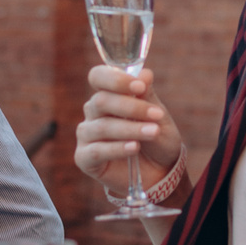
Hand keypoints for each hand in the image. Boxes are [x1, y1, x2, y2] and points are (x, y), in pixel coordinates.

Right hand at [73, 64, 186, 195]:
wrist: (161, 171)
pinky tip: (134, 148)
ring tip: (153, 132)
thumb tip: (144, 73)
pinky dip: (117, 148)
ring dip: (130, 129)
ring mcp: (86, 135)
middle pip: (101, 101)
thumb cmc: (157, 138)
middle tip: (157, 115)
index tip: (139, 87)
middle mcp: (93, 112)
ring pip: (101, 127)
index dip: (115, 79)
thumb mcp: (158, 115)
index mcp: (108, 94)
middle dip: (131, 107)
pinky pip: (96, 150)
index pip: (98, 77)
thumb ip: (147, 95)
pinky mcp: (84, 158)